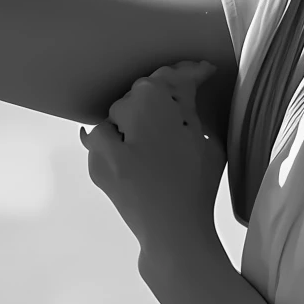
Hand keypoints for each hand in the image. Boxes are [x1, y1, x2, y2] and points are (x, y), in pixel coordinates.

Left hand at [80, 60, 226, 258]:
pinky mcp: (95, 165)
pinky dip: (108, 137)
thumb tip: (186, 89)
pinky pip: (97, 140)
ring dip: (133, 117)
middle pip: (141, 93)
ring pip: (117, 114)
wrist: (172, 232)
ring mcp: (105, 141)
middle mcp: (123, 115)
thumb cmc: (199, 187)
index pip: (171, 77)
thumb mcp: (207, 143)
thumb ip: (191, 109)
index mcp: (154, 103)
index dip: (190, 72)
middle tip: (182, 101)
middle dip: (161, 95)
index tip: (203, 71)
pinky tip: (118, 140)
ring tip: (151, 128)